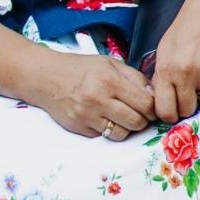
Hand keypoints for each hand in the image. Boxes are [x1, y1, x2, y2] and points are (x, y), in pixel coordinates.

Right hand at [34, 51, 154, 140]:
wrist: (45, 77)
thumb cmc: (80, 68)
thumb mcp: (109, 64)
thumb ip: (135, 78)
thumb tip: (154, 96)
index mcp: (109, 80)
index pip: (146, 103)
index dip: (153, 108)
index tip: (149, 106)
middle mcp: (97, 99)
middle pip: (137, 122)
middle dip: (142, 120)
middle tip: (137, 113)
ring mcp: (86, 115)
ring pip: (121, 133)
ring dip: (126, 127)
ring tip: (120, 117)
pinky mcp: (78, 127)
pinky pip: (103, 136)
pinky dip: (108, 129)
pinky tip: (103, 118)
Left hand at [149, 0, 199, 123]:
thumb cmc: (185, 28)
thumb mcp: (163, 50)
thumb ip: (161, 75)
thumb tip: (159, 98)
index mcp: (164, 69)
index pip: (163, 108)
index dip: (167, 114)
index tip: (170, 113)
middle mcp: (183, 73)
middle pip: (185, 110)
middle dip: (186, 106)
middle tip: (188, 95)